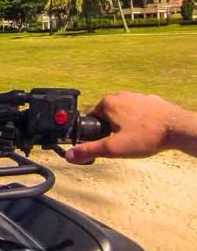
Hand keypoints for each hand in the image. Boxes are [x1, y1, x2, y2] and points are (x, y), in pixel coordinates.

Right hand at [66, 91, 191, 163]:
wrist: (179, 129)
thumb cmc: (148, 136)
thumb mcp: (114, 148)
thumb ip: (89, 150)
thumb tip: (70, 155)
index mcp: (106, 103)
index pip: (90, 118)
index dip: (94, 132)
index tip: (105, 142)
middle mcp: (119, 95)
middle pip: (106, 115)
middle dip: (110, 129)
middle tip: (122, 143)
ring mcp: (136, 96)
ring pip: (122, 113)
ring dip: (124, 125)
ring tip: (136, 139)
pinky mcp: (150, 100)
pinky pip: (138, 112)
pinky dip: (139, 122)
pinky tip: (147, 133)